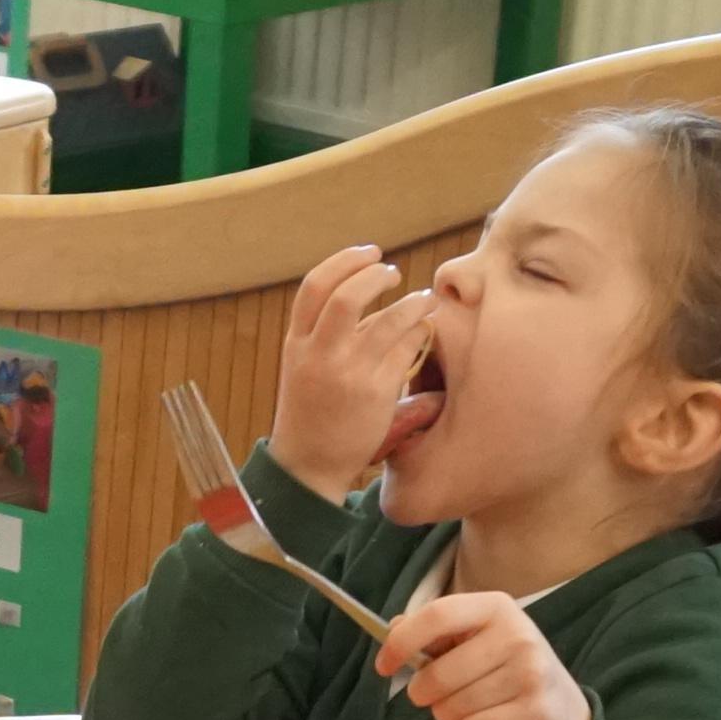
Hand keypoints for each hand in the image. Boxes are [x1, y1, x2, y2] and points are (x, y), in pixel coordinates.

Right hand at [266, 242, 447, 505]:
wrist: (308, 467)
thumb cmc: (311, 412)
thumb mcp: (302, 366)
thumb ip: (323, 332)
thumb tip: (364, 290)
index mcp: (296, 344)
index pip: (314, 286)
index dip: (344, 261)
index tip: (369, 252)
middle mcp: (319, 355)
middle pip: (347, 295)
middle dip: (375, 274)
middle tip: (392, 272)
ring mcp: (348, 374)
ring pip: (387, 320)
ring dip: (411, 302)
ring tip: (422, 299)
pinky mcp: (375, 393)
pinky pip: (406, 350)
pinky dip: (418, 333)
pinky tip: (424, 331)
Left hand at [372, 587, 591, 719]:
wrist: (564, 707)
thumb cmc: (508, 668)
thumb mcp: (478, 639)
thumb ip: (437, 632)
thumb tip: (392, 628)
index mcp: (497, 607)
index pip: (437, 615)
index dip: (402, 642)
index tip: (383, 666)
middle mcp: (517, 634)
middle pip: (437, 674)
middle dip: (424, 694)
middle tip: (438, 697)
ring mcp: (530, 672)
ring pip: (451, 707)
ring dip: (448, 715)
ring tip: (472, 708)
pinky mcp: (534, 711)